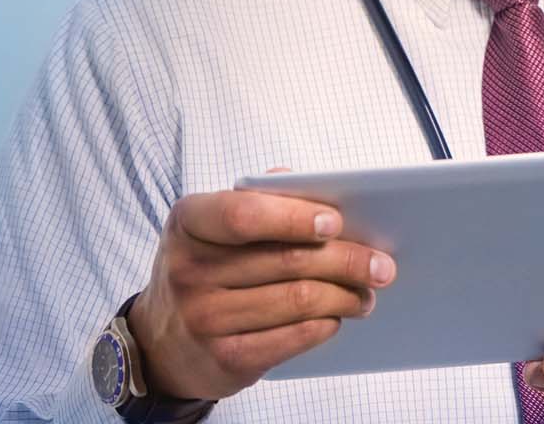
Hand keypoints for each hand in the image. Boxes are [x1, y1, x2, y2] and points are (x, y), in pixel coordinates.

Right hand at [126, 168, 396, 399]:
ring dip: (345, 295)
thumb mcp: (215, 225)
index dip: (295, 217)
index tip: (337, 222)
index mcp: (189, 222)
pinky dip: (326, 324)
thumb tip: (317, 185)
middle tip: (381, 265)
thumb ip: (262, 198)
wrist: (162, 340)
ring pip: (298, 300)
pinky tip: (338, 316)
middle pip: (288, 260)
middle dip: (346, 260)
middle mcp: (189, 270)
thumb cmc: (207, 267)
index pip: (244, 214)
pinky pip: (292, 337)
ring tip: (366, 293)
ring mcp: (203, 318)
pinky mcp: (224, 358)